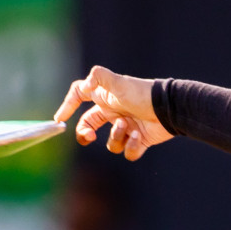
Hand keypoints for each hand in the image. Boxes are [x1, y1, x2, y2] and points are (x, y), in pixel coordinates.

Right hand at [54, 65, 172, 160]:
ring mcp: (126, 127)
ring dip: (116, 137)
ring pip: (111, 143)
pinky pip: (128, 152)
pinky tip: (138, 136)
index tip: (60, 119)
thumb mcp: (118, 82)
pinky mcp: (139, 140)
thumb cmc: (142, 94)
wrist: (170, 108)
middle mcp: (114, 113)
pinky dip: (132, 147)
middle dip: (85, 133)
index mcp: (106, 98)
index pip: (80, 97)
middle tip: (89, 136)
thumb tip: (84, 86)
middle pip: (89, 126)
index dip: (68, 106)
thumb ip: (98, 77)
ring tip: (127, 125)